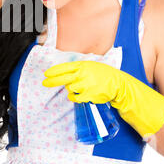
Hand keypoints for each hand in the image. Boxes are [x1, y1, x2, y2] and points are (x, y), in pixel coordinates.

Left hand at [42, 60, 163, 137]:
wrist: (119, 84)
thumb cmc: (103, 75)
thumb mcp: (91, 67)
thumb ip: (78, 69)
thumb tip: (64, 72)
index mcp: (83, 65)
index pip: (64, 67)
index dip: (54, 71)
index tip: (46, 74)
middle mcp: (83, 74)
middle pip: (63, 78)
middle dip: (52, 81)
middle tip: (44, 83)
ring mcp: (85, 85)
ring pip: (70, 89)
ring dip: (71, 90)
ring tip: (80, 88)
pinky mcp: (88, 95)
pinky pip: (75, 98)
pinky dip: (75, 97)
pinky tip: (80, 95)